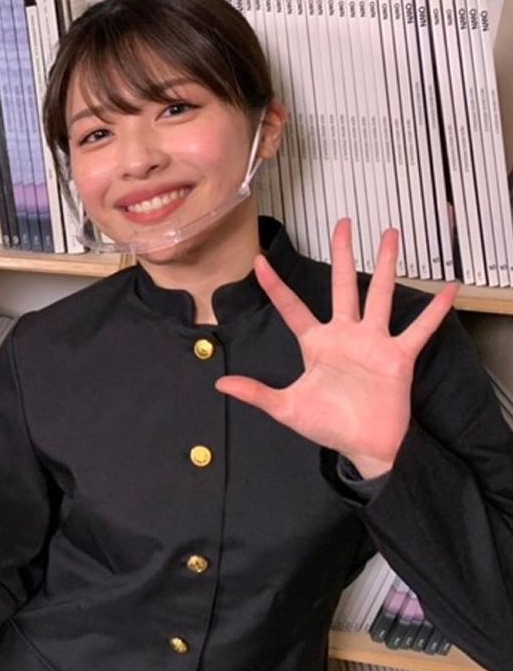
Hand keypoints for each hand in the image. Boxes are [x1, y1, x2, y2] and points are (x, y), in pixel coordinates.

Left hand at [215, 219, 458, 477]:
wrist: (364, 446)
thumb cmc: (329, 426)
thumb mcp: (287, 407)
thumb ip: (256, 393)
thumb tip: (221, 384)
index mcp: (317, 344)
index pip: (292, 308)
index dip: (276, 286)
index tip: (261, 262)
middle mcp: (346, 335)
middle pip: (343, 285)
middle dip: (343, 254)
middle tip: (342, 224)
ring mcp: (373, 342)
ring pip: (381, 294)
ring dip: (386, 265)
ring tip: (389, 234)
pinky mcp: (398, 356)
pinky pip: (420, 329)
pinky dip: (435, 310)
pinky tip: (450, 289)